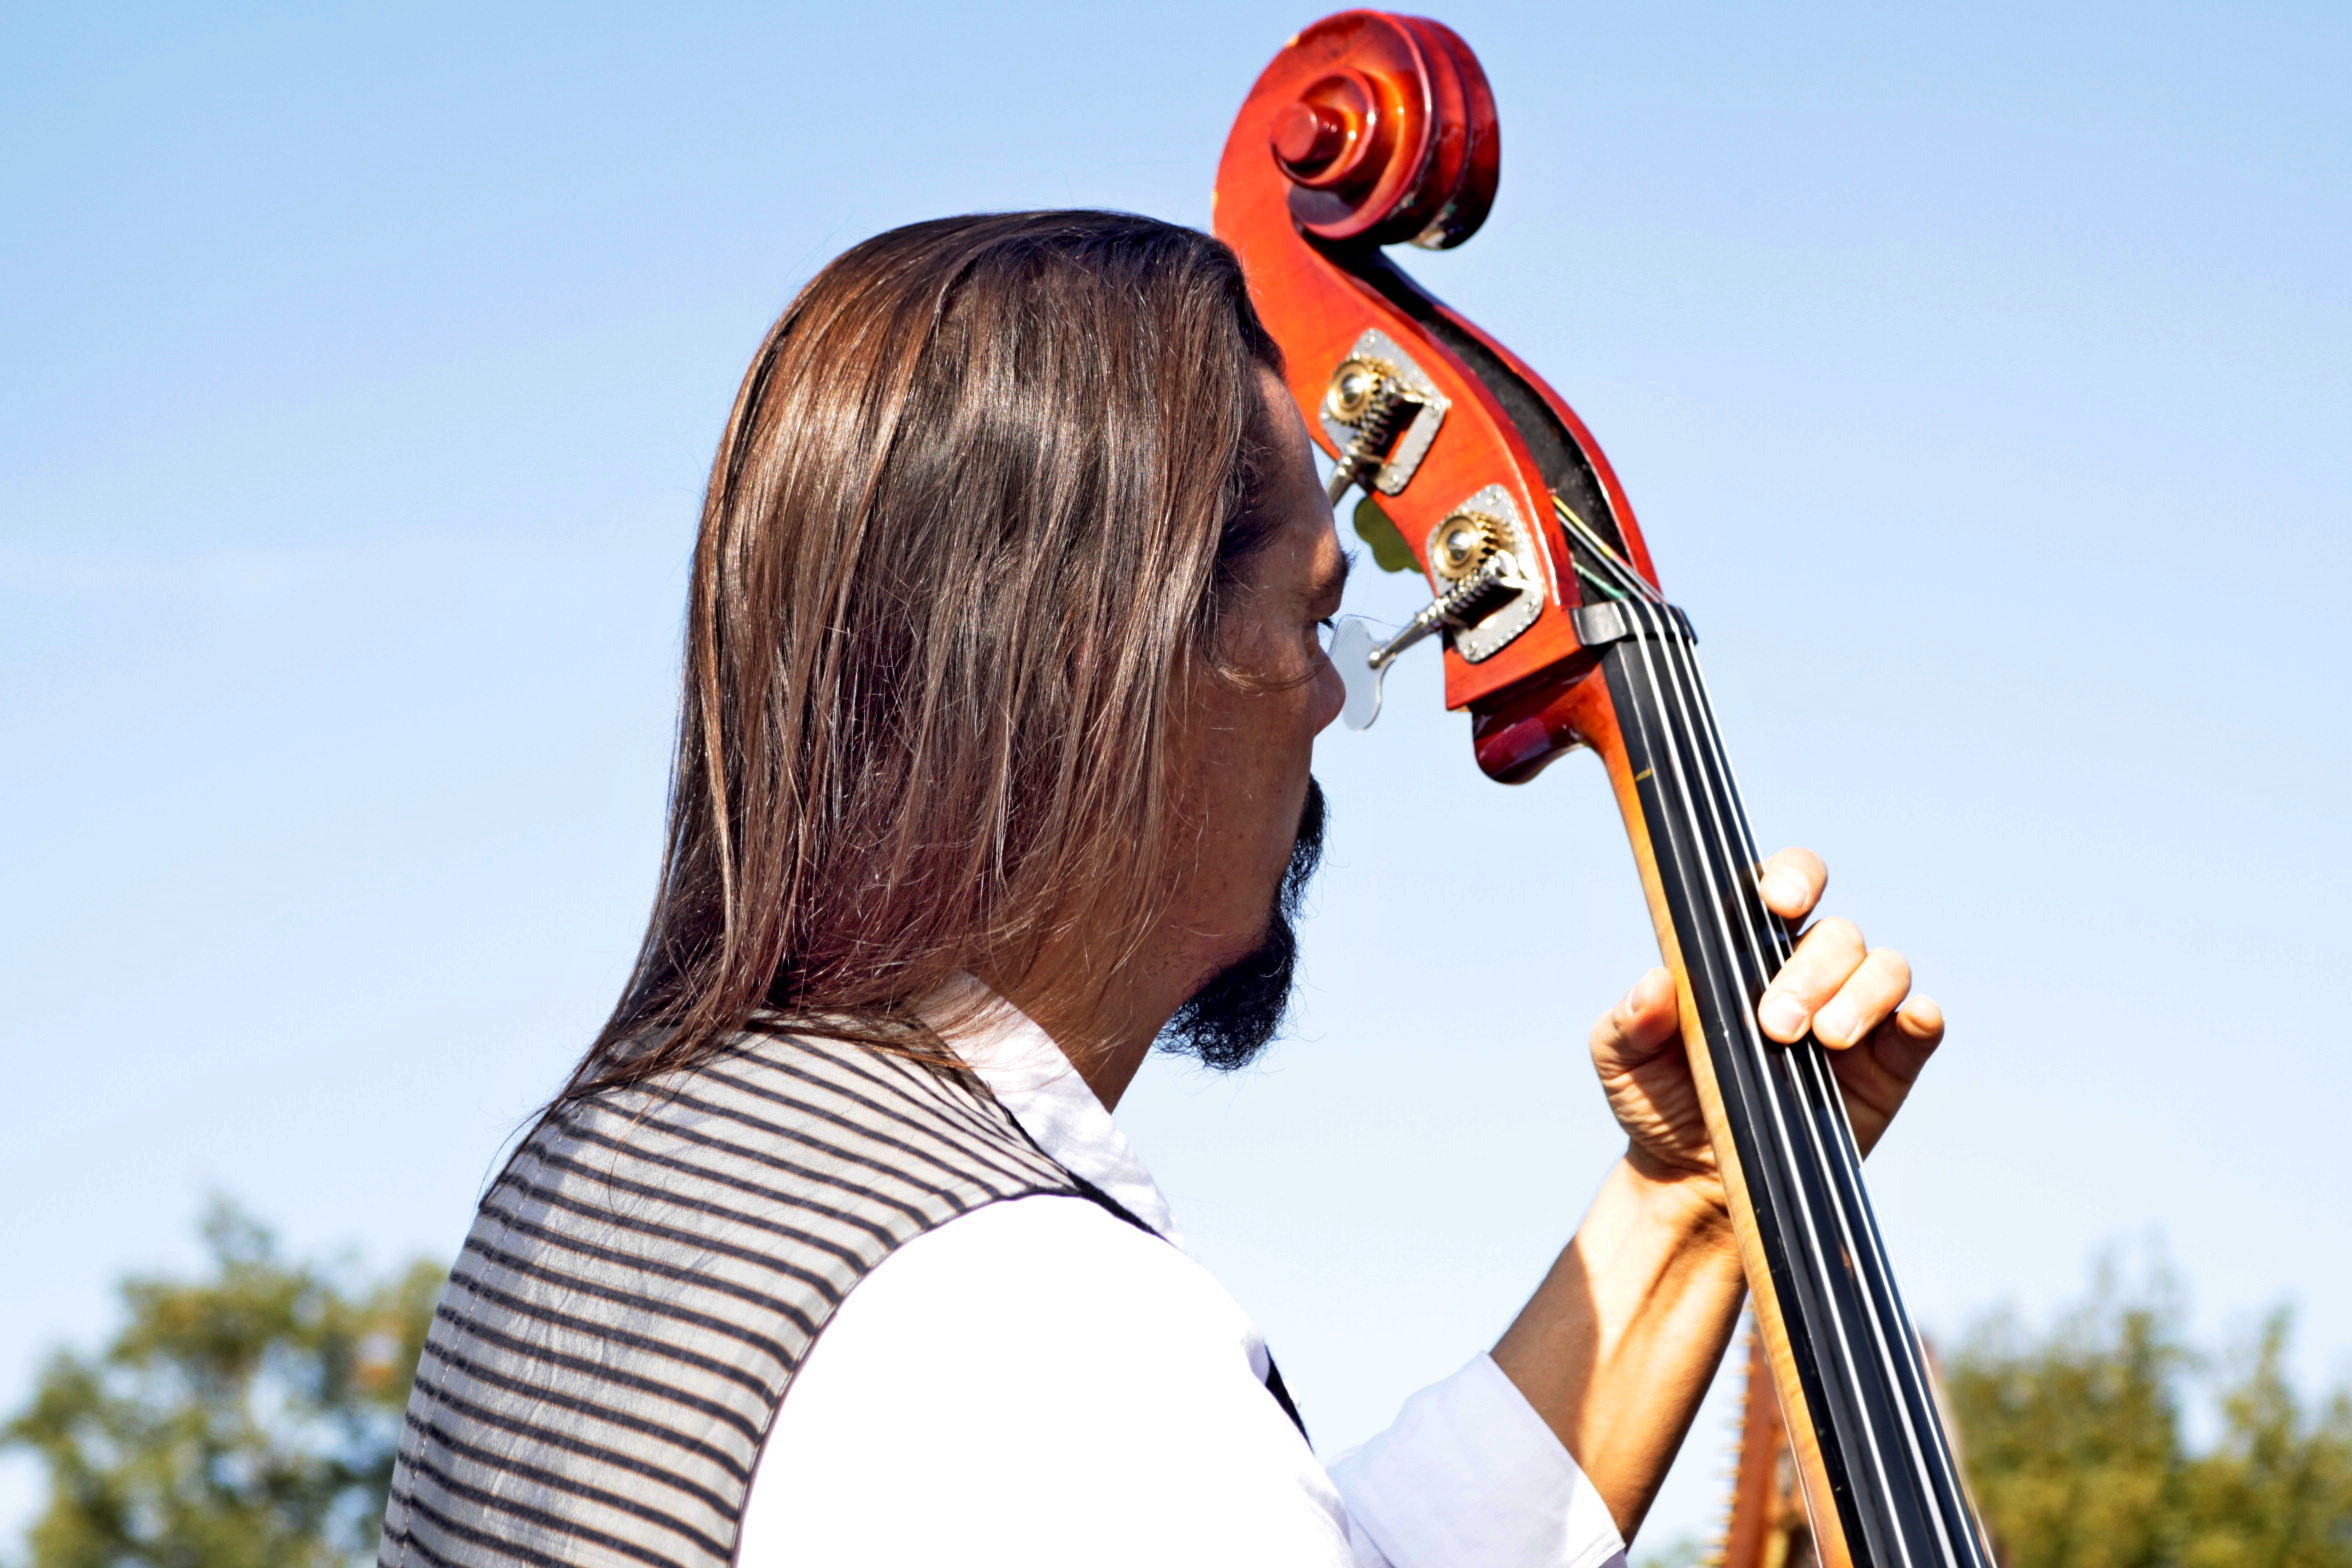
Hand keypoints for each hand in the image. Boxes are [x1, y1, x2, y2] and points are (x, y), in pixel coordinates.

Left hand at [1587, 847, 1944, 1207]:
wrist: (1692, 1179)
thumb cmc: (1658, 1098)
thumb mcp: (1621, 1060)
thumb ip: (1629, 1020)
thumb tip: (1653, 985)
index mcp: (1744, 948)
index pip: (1784, 885)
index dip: (1792, 877)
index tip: (1777, 903)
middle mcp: (1807, 970)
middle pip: (1837, 934)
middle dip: (1812, 972)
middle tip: (1775, 1026)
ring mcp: (1852, 1013)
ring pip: (1885, 968)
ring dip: (1861, 995)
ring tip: (1823, 1040)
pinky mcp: (1886, 1066)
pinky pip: (1920, 1027)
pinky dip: (1921, 1018)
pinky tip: (1912, 1022)